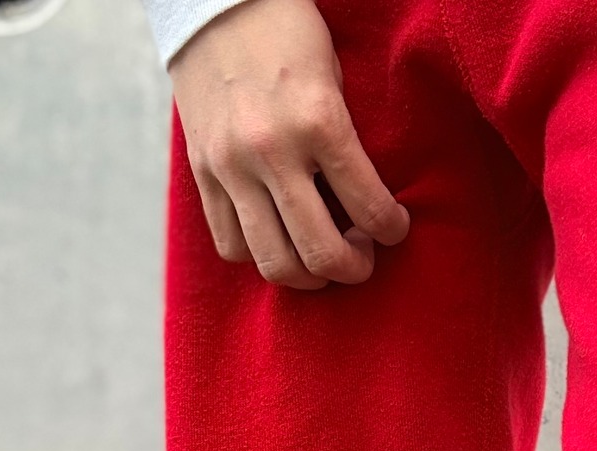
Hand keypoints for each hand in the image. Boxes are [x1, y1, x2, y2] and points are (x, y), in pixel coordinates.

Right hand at [169, 0, 409, 290]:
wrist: (211, 2)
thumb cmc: (287, 36)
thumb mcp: (333, 81)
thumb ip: (345, 145)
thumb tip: (366, 208)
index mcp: (318, 121)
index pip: (370, 209)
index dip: (392, 230)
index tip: (394, 227)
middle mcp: (272, 151)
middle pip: (320, 254)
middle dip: (353, 269)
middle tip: (362, 257)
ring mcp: (231, 166)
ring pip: (274, 263)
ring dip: (309, 277)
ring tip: (322, 259)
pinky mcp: (203, 173)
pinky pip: (232, 245)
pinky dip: (261, 256)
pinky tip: (280, 239)